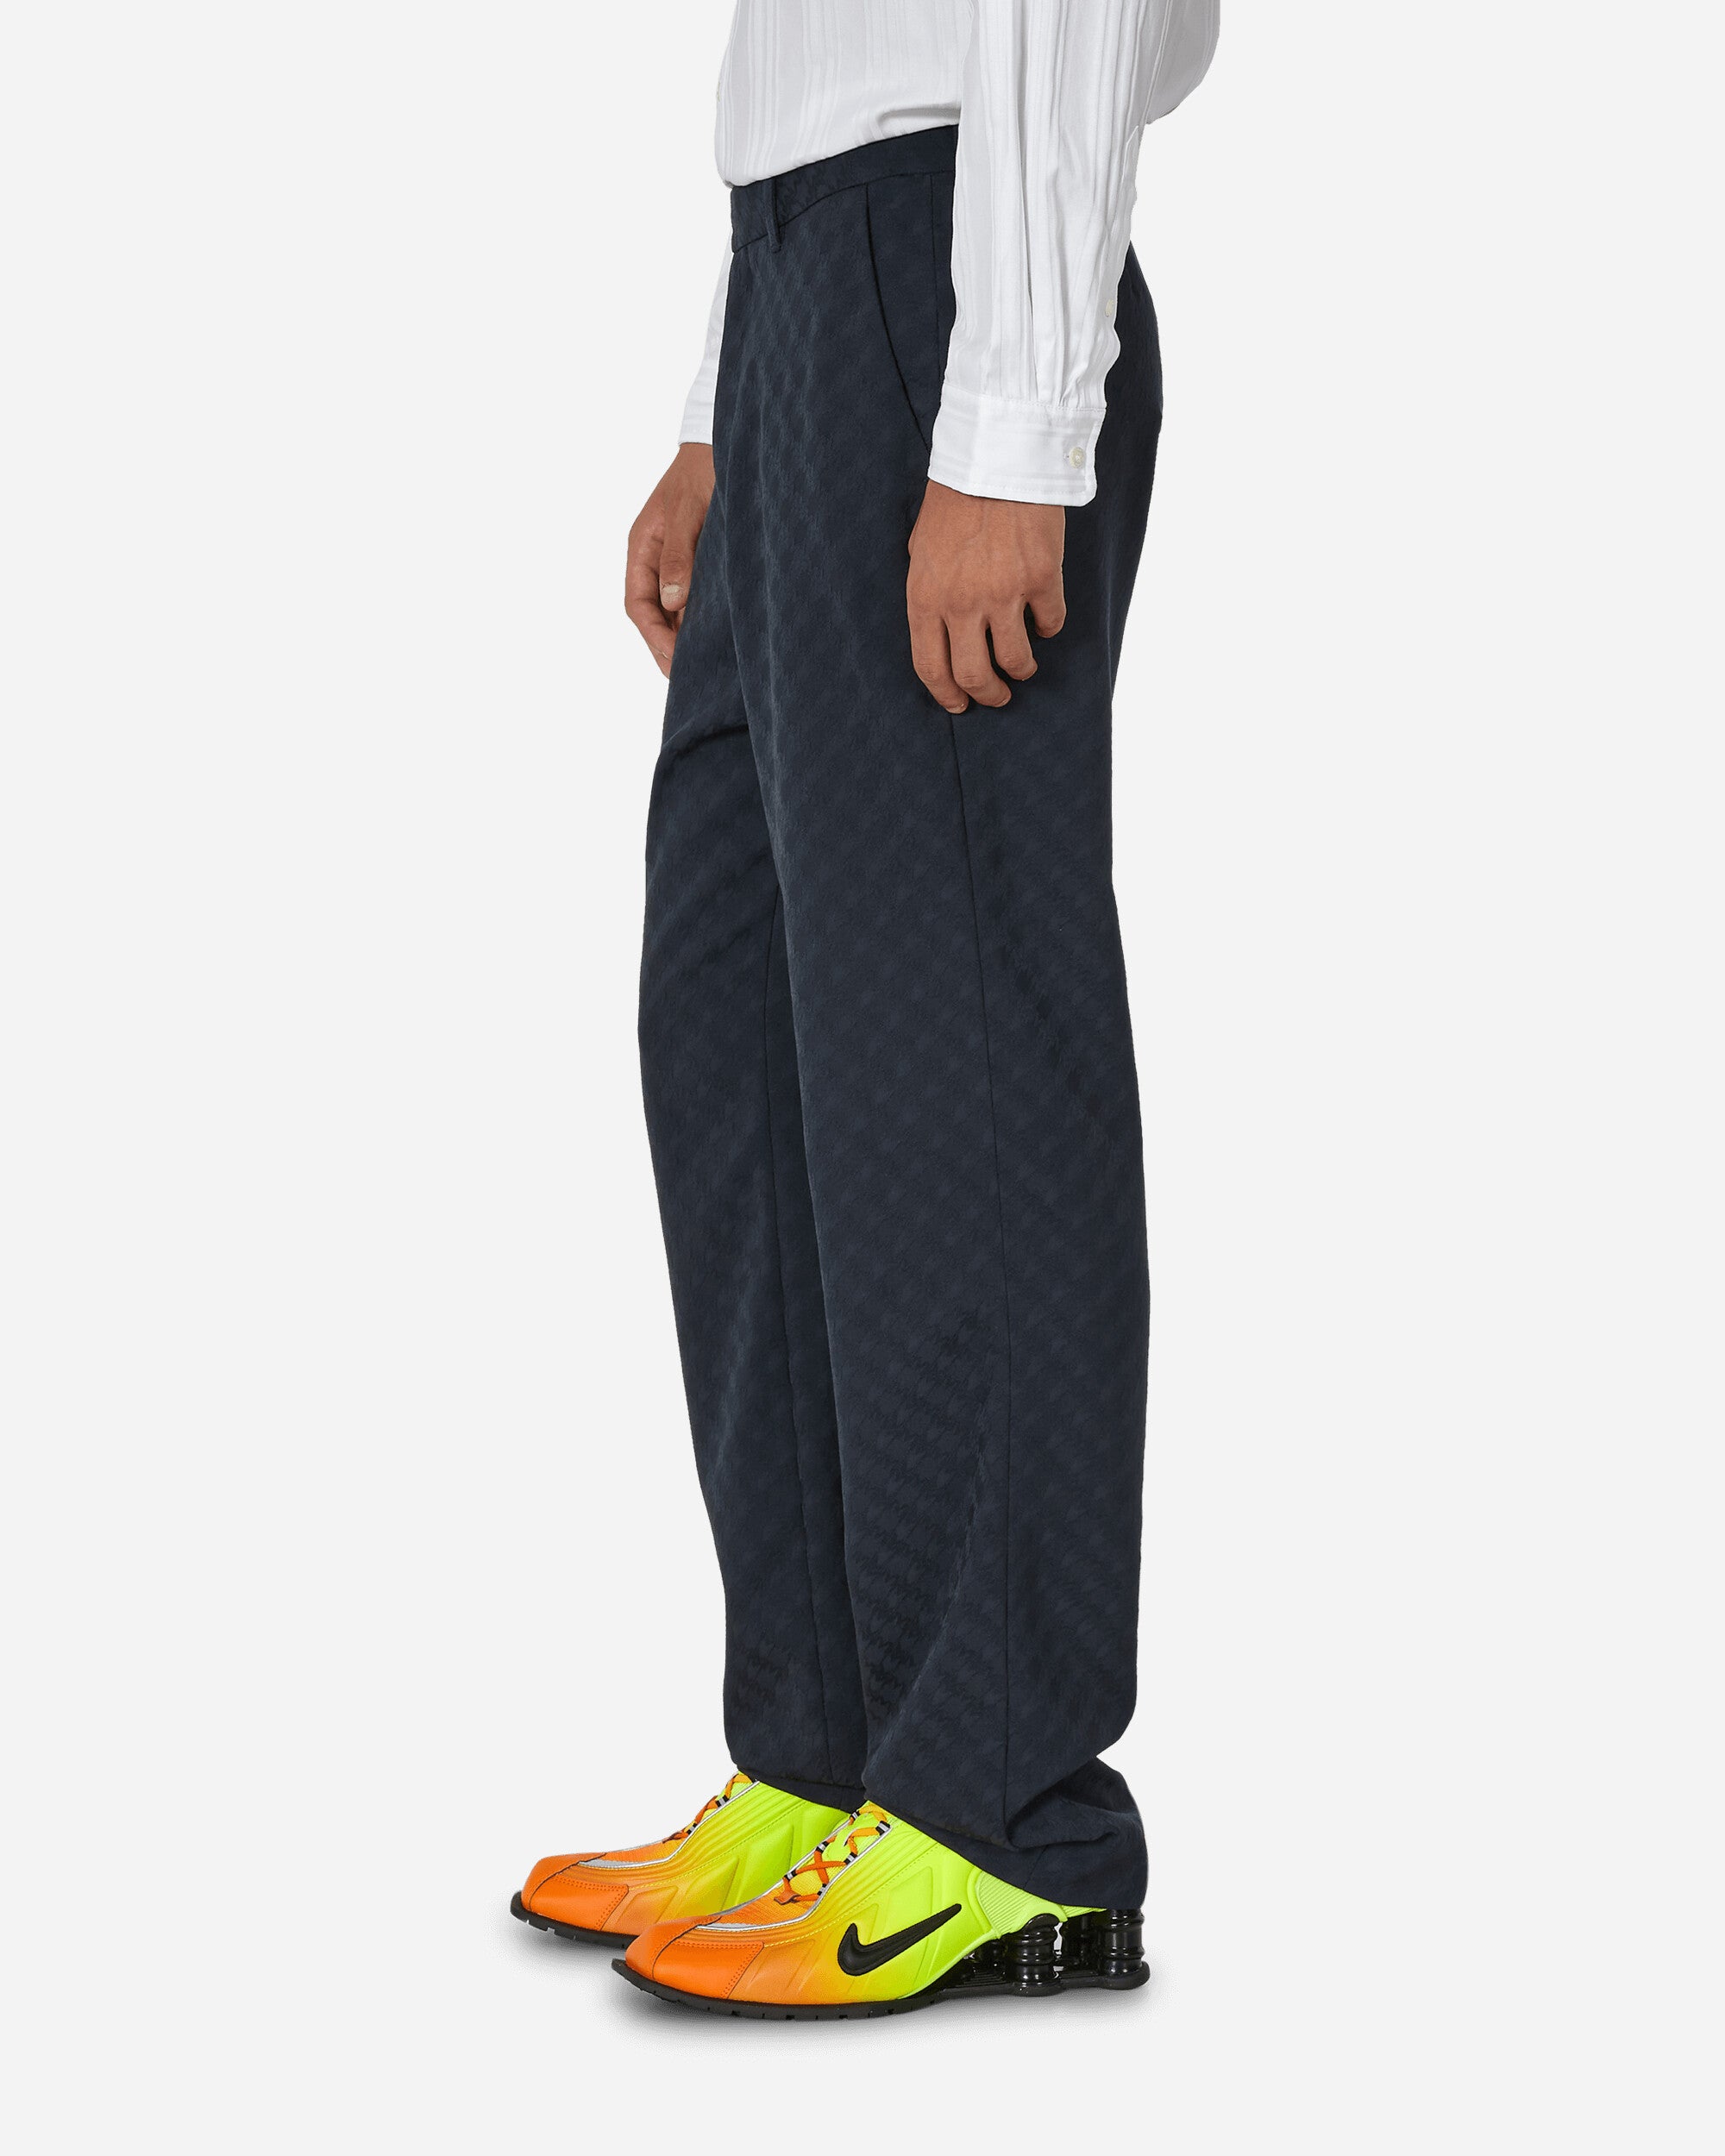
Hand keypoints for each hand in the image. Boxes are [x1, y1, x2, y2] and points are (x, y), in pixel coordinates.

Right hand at [625, 442, 715, 676]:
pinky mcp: (698, 559)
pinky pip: (692, 596)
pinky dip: (699, 618)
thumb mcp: (690, 511)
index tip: (674, 660)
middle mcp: (655, 556)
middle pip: (652, 612)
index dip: (653, 635)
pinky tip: (716, 635)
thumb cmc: (704, 470)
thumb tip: (673, 603)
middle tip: (687, 677)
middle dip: (665, 645)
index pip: (637, 603)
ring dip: (683, 635)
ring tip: (701, 665)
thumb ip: (680, 555)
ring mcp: (676, 559)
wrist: (725, 442)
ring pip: (672, 608)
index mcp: (642, 546)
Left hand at [906, 480, 1066, 712]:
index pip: (931, 667)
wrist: (997, 458)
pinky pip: (1050, 624)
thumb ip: (929, 595)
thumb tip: (940, 633)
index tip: (959, 705)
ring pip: (1016, 659)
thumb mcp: (921, 550)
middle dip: (988, 695)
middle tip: (998, 696)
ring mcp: (1004, 593)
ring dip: (1022, 669)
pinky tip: (1043, 619)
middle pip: (974, 676)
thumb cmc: (955, 501)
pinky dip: (1048, 628)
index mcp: (926, 597)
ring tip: (1023, 665)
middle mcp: (962, 603)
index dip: (946, 695)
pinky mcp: (1042, 580)